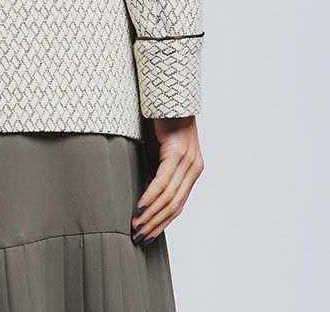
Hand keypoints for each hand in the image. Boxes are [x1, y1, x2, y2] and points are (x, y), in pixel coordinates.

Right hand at [132, 116, 203, 243]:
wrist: (167, 91)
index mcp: (192, 169)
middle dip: (155, 224)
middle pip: (175, 206)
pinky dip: (150, 197)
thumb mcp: (158, 150)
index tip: (147, 236)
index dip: (162, 223)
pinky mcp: (177, 152)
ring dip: (151, 215)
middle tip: (138, 238)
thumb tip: (145, 195)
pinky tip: (140, 208)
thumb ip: (156, 171)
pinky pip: (162, 181)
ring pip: (170, 197)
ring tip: (136, 227)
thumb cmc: (160, 119)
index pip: (178, 205)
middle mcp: (194, 167)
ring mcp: (187, 160)